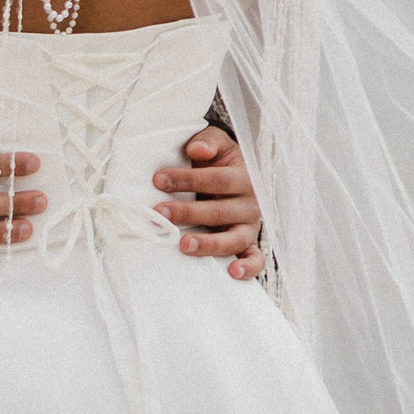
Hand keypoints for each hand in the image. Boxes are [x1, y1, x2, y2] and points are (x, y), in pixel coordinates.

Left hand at [154, 126, 264, 279]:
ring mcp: (250, 226)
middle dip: (187, 212)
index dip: (187, 179)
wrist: (238, 179)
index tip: (158, 179)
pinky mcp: (250, 244)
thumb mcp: (217, 144)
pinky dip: (247, 268)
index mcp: (244, 176)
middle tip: (158, 213)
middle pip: (220, 210)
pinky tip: (231, 272)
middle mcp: (250, 203)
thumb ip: (208, 141)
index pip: (216, 179)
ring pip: (234, 238)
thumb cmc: (220, 162)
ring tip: (184, 245)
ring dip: (209, 243)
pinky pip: (255, 259)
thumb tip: (196, 149)